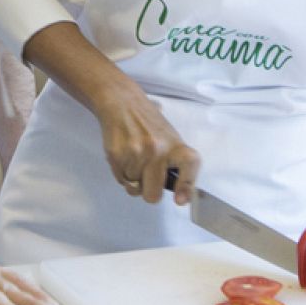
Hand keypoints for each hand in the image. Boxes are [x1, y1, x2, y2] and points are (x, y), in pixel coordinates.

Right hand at [92, 83, 199, 205]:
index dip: (186, 187)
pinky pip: (121, 180)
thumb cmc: (148, 124)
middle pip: (153, 195)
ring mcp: (136, 154)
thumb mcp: (169, 138)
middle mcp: (157, 150)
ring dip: (133, 179)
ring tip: (134, 159)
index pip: (188, 167)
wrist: (122, 103)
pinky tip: (124, 156)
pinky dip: (122, 173)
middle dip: (149, 191)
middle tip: (148, 178)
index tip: (180, 200)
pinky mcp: (117, 155)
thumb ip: (174, 163)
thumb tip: (179, 192)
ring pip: (134, 188)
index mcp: (175, 145)